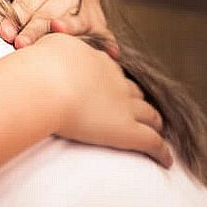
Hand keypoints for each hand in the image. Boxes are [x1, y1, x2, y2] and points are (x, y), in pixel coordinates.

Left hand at [0, 0, 118, 56]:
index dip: (15, 17)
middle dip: (34, 31)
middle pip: (47, 16)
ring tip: (59, 35)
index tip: (5, 32)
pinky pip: (105, 34)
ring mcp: (85, 9)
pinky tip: (110, 56)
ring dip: (69, 31)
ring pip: (76, 24)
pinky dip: (108, 44)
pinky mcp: (99, 23)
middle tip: (21, 44)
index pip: (26, 2)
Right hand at [27, 34, 171, 166]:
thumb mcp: (48, 45)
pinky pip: (151, 142)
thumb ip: (56, 47)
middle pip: (135, 92)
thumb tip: (56, 46)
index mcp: (97, 61)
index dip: (114, 81)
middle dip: (140, 100)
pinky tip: (166, 160)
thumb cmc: (40, 65)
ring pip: (150, 115)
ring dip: (155, 123)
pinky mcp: (127, 130)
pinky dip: (161, 151)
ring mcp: (124, 106)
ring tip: (158, 131)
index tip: (113, 87)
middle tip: (141, 109)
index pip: (111, 72)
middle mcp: (115, 81)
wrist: (46, 84)